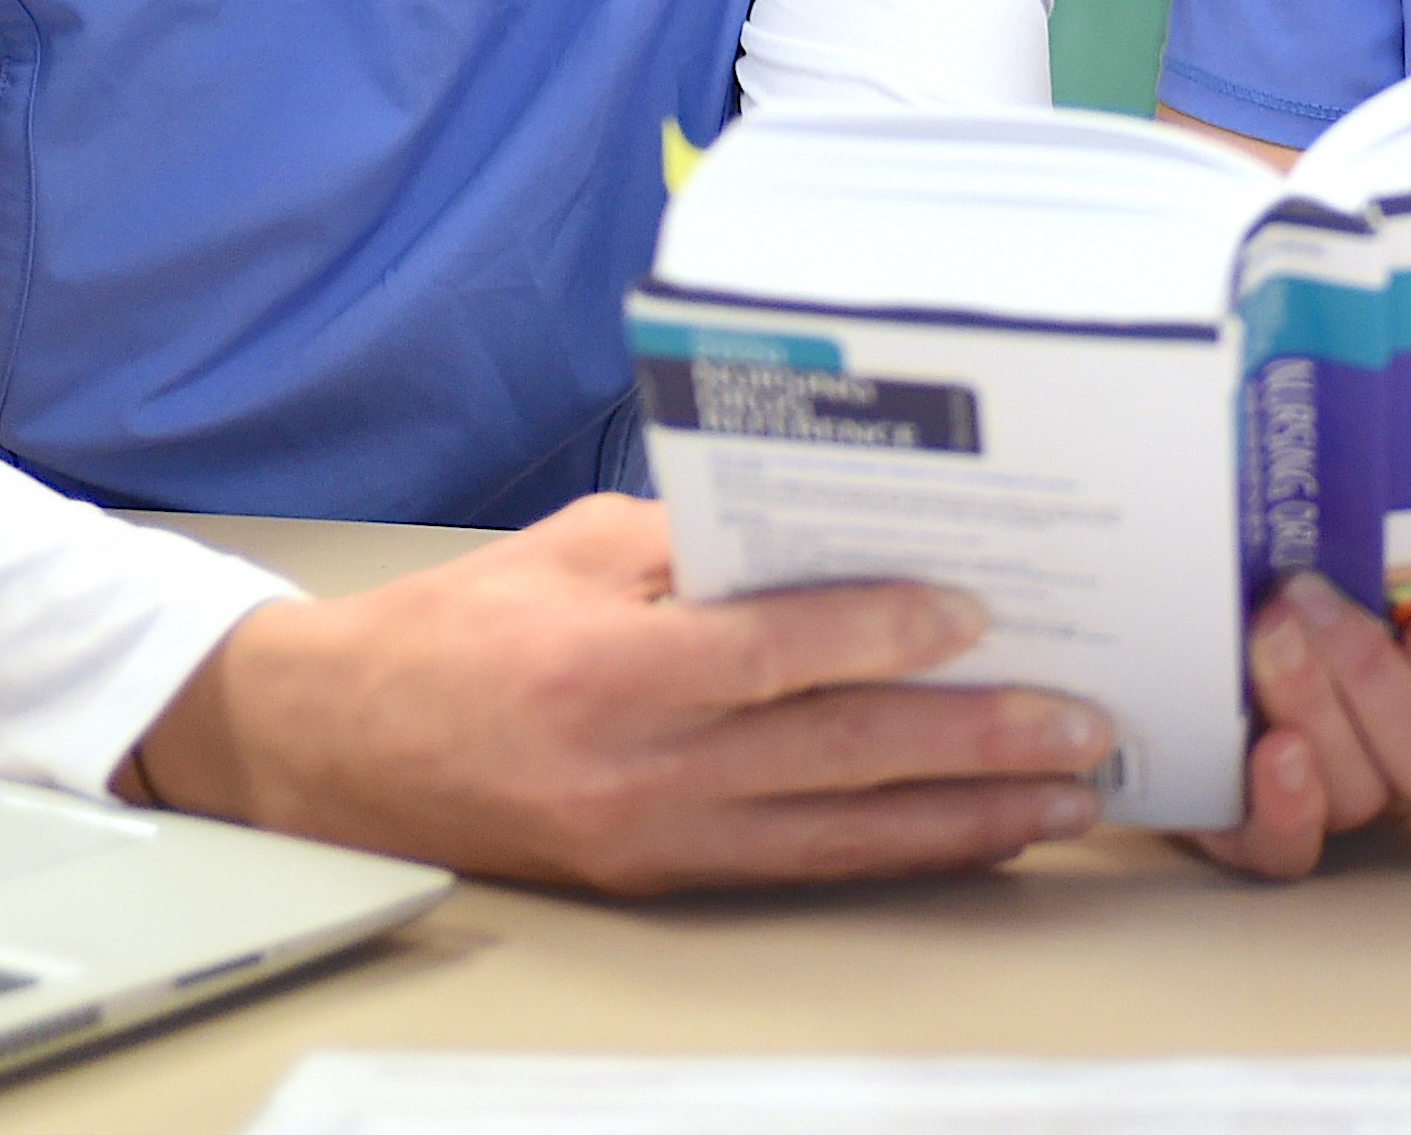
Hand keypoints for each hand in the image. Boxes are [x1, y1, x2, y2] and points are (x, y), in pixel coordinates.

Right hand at [131, 495, 1111, 894]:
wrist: (328, 747)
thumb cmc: (458, 626)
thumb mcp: (573, 551)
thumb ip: (700, 548)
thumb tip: (838, 532)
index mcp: (611, 668)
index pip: (778, 650)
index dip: (886, 633)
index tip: (980, 614)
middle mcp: (638, 767)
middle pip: (837, 755)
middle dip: (973, 741)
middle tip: (1082, 724)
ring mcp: (650, 837)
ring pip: (838, 834)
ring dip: (965, 819)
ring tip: (1066, 797)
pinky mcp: (652, 880)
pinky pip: (798, 870)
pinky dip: (896, 854)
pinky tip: (973, 837)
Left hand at [1188, 575, 1410, 879]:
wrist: (1184, 659)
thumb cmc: (1289, 602)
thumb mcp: (1351, 579)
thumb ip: (1388, 562)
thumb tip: (1394, 482)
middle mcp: (1403, 778)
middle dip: (1374, 677)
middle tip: (1312, 599)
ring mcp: (1336, 815)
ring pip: (1360, 793)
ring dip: (1315, 703)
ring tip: (1269, 632)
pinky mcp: (1259, 840)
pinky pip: (1289, 852)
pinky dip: (1287, 802)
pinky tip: (1273, 748)